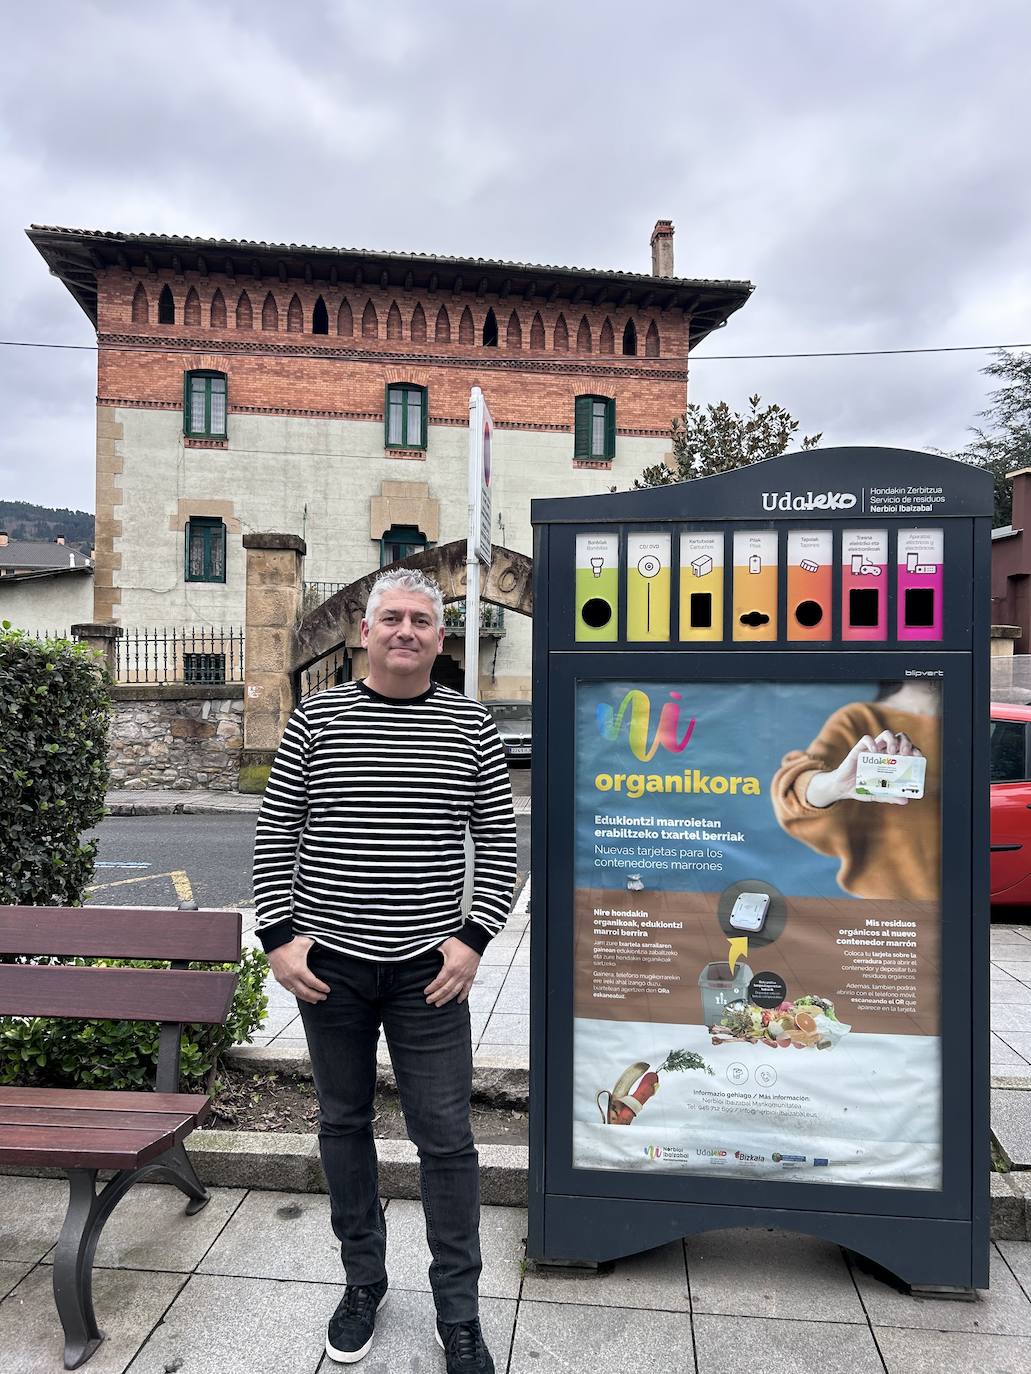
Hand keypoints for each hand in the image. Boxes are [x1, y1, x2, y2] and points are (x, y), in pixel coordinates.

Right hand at [267, 936, 330, 1003]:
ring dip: (307, 998)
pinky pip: (289, 990)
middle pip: (305, 992)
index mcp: (299, 969)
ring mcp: (284, 979)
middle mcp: (291, 977)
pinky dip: (297, 994)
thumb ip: (318, 946)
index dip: (321, 988)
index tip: (328, 990)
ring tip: (315, 1000)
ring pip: (297, 993)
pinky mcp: (279, 979)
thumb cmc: (290, 942)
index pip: (313, 983)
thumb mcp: (307, 943)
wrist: (274, 942)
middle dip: (316, 996)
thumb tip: (329, 946)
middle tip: (324, 997)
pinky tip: (302, 995)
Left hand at [424, 937, 480, 1006]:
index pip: (439, 982)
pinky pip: (467, 989)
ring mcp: (466, 976)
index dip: (432, 988)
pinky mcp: (471, 975)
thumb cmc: (460, 940)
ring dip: (446, 999)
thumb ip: (434, 949)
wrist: (475, 939)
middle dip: (436, 997)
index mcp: (451, 967)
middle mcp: (459, 974)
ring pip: (455, 992)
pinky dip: (463, 996)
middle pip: (446, 989)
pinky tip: (458, 1001)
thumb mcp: (444, 945)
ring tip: (439, 1004)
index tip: (425, 992)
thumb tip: (422, 950)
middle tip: (429, 1001)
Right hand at [806, 730, 920, 808]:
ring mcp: (872, 749)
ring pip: (886, 734)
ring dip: (892, 740)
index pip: (908, 749)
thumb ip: (891, 796)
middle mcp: (884, 752)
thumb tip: (905, 800)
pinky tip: (874, 752)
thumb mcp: (878, 794)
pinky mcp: (859, 749)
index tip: (918, 757)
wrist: (843, 788)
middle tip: (905, 754)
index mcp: (893, 761)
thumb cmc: (862, 788)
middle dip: (906, 743)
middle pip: (900, 738)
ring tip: (892, 752)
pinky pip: (866, 739)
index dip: (915, 750)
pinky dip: (872, 743)